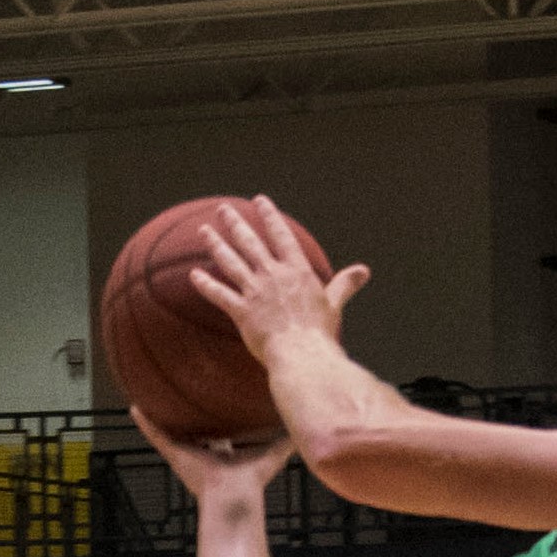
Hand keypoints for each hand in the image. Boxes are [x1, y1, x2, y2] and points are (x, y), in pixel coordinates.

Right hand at [134, 411, 291, 507]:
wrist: (234, 495)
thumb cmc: (253, 480)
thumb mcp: (272, 452)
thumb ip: (286, 440)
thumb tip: (304, 425)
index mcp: (221, 453)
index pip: (217, 432)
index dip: (217, 418)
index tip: (214, 402)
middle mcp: (201, 452)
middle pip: (192, 428)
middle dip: (187, 414)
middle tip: (180, 393)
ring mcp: (185, 453)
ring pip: (171, 430)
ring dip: (161, 415)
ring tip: (150, 396)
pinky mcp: (174, 453)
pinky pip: (157, 435)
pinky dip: (145, 424)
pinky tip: (135, 409)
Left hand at [184, 198, 367, 357]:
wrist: (303, 355)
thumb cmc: (320, 332)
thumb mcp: (334, 303)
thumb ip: (344, 283)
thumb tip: (363, 271)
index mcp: (296, 271)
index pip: (281, 235)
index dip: (270, 216)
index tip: (260, 200)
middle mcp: (273, 276)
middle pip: (250, 243)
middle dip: (235, 223)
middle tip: (223, 209)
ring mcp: (255, 292)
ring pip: (231, 262)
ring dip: (215, 244)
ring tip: (203, 230)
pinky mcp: (242, 312)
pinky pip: (220, 295)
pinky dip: (206, 285)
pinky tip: (193, 275)